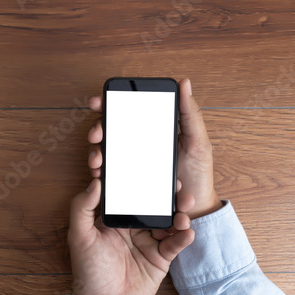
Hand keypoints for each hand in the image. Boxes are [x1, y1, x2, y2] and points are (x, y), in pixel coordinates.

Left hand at [68, 179, 194, 294]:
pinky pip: (175, 243)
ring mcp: (148, 240)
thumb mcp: (79, 236)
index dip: (134, 177)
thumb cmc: (88, 270)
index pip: (126, 192)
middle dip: (165, 192)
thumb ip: (81, 208)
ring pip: (168, 220)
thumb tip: (95, 182)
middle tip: (174, 184)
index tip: (142, 164)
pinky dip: (183, 236)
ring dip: (178, 212)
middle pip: (153, 203)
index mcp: (114, 217)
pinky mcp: (161, 256)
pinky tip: (186, 230)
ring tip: (183, 208)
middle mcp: (133, 225)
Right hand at [88, 78, 221, 218]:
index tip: (98, 102)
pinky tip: (99, 175)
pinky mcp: (129, 181)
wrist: (195, 211)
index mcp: (154, 130)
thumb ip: (190, 115)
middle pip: (112, 130)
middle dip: (98, 129)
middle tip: (96, 135)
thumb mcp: (199, 143)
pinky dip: (100, 172)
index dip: (110, 105)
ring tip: (97, 160)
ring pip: (106, 151)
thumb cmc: (199, 176)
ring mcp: (133, 162)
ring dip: (96, 152)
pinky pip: (109, 174)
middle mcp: (140, 144)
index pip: (129, 112)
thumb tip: (184, 83)